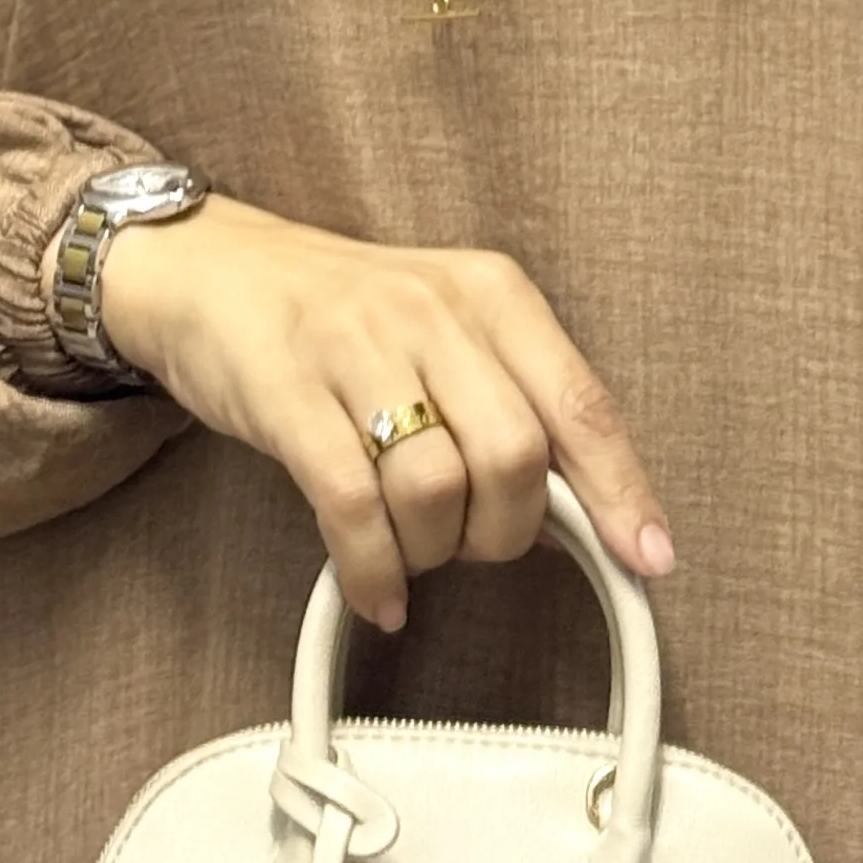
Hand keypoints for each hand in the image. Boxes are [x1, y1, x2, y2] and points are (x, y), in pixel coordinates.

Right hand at [57, 196, 674, 632]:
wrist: (214, 271)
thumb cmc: (349, 320)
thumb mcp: (450, 332)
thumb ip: (516, 402)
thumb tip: (590, 511)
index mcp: (493, 293)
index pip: (581, 400)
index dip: (621, 488)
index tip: (648, 556)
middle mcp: (433, 309)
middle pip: (515, 456)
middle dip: (505, 532)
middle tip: (472, 545)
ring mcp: (356, 346)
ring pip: (436, 486)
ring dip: (432, 551)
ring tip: (411, 553)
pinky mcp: (286, 391)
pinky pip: (349, 505)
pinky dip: (372, 569)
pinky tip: (377, 591)